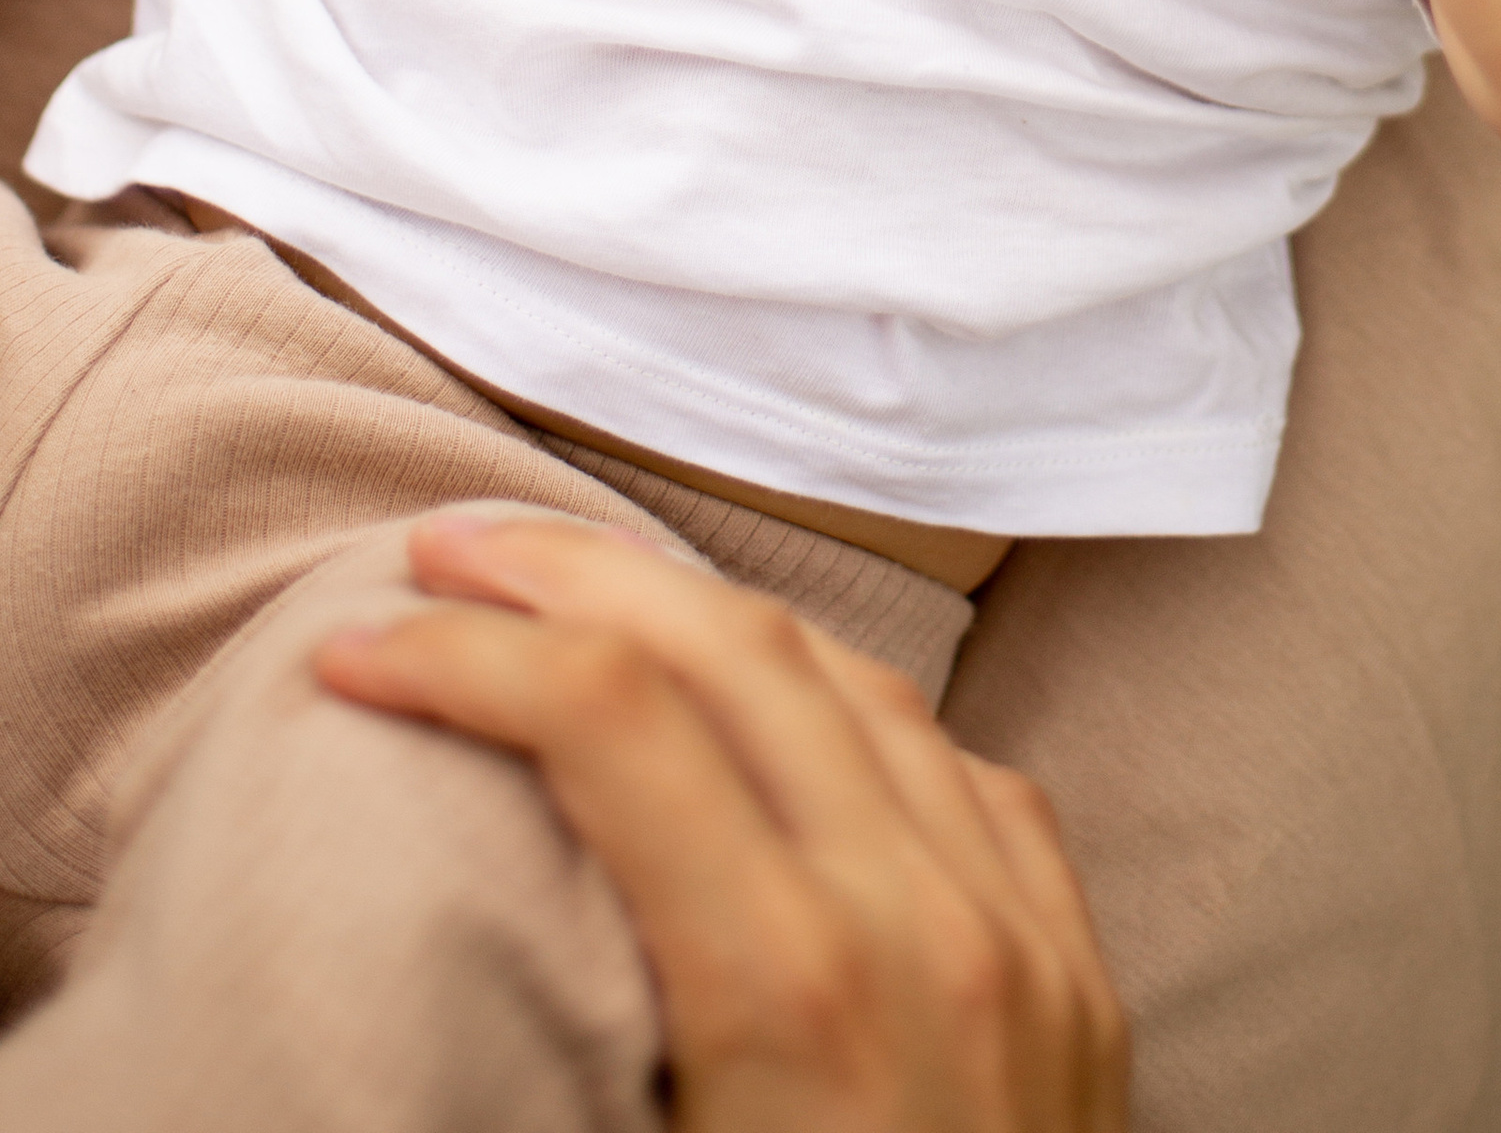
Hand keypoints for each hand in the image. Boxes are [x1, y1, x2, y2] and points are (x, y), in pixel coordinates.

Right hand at [318, 514, 1127, 1132]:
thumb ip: (593, 1016)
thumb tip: (486, 903)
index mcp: (802, 989)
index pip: (616, 722)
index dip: (471, 655)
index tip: (361, 645)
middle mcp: (925, 923)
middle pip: (732, 655)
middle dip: (572, 577)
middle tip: (451, 545)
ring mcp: (1021, 932)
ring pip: (856, 685)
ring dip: (707, 613)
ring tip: (589, 589)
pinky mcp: (1078, 965)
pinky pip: (961, 771)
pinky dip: (849, 709)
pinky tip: (780, 706)